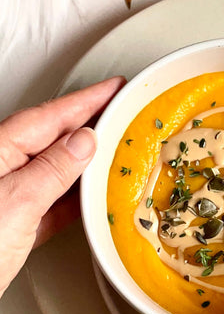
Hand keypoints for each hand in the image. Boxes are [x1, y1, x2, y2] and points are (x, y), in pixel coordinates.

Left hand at [0, 77, 124, 296]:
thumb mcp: (15, 204)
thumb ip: (51, 170)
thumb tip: (83, 141)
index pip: (51, 116)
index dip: (88, 100)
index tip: (115, 89)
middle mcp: (1, 169)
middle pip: (53, 137)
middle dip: (90, 123)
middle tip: (123, 112)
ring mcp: (7, 196)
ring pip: (56, 169)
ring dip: (88, 160)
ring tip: (118, 149)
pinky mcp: (13, 224)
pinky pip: (53, 201)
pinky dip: (77, 196)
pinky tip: (93, 195)